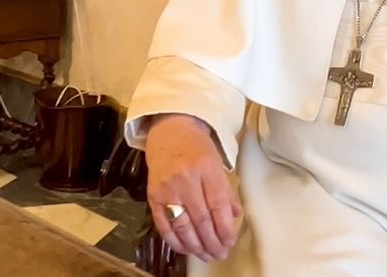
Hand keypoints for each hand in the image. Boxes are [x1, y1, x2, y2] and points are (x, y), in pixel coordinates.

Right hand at [145, 113, 241, 263]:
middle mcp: (185, 179)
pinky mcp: (153, 197)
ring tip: (206, 255)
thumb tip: (233, 217)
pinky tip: (186, 249)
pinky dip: (175, 241)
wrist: (170, 132)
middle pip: (201, 219)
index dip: (224, 228)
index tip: (230, 241)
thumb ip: (226, 191)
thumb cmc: (197, 148)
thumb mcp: (218, 163)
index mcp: (206, 168)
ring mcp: (167, 189)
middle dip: (212, 242)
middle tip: (220, 253)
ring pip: (182, 226)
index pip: (218, 205)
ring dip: (196, 246)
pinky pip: (164, 225)